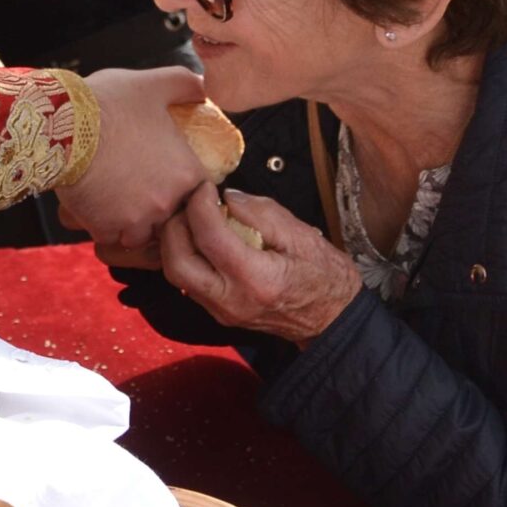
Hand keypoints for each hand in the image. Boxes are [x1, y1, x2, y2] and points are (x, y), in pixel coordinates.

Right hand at [57, 68, 212, 254]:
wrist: (60, 123)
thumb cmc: (108, 103)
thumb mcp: (152, 85)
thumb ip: (184, 84)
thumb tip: (203, 87)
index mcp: (187, 173)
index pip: (199, 197)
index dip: (181, 187)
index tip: (165, 176)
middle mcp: (167, 204)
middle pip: (170, 218)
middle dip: (156, 207)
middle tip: (136, 186)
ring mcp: (136, 221)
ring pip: (140, 233)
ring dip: (130, 220)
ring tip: (114, 196)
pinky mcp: (105, 229)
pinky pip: (109, 237)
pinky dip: (101, 224)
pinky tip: (93, 202)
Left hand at [160, 186, 361, 343]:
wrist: (332, 319)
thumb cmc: (324, 276)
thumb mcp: (302, 235)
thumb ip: (262, 213)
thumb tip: (227, 197)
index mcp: (257, 279)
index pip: (210, 239)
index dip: (200, 206)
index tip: (205, 187)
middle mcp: (232, 301)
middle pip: (178, 262)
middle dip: (175, 226)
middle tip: (190, 202)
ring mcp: (222, 312)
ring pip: (176, 275)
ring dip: (174, 242)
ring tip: (192, 217)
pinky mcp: (218, 313)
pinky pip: (187, 282)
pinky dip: (184, 255)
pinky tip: (199, 237)